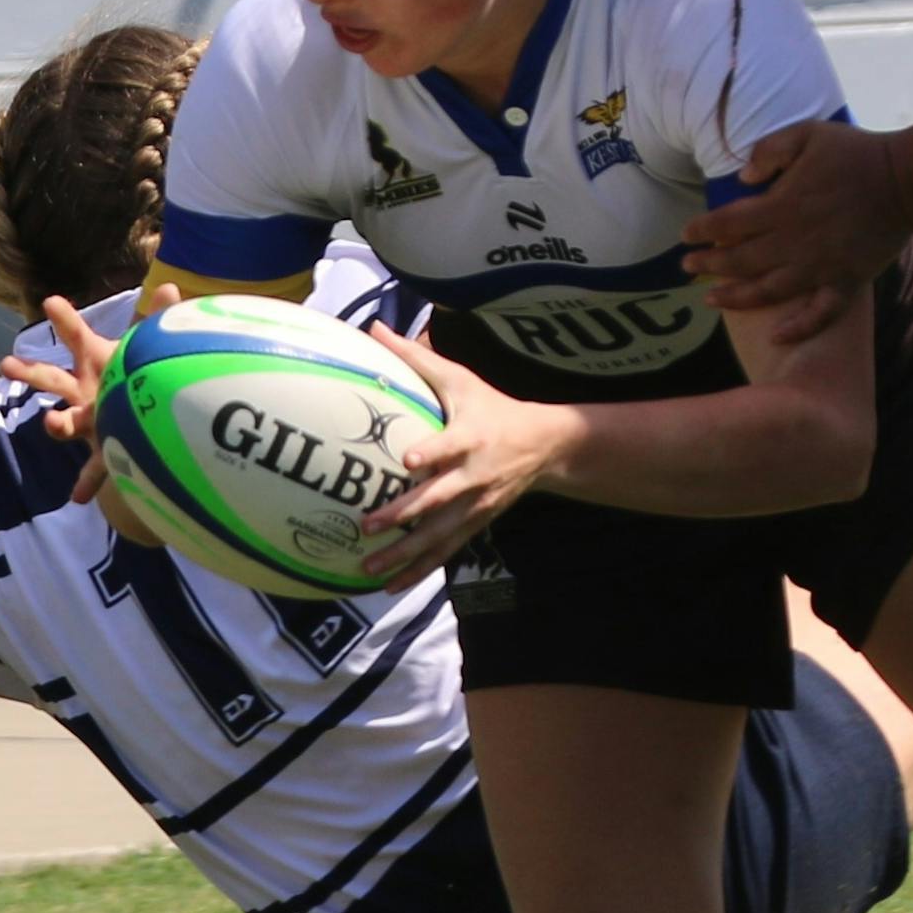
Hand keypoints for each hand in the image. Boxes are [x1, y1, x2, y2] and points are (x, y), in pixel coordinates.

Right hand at [0, 285, 175, 537]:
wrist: (145, 415)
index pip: (76, 336)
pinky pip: (94, 468)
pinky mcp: (104, 450)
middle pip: (52, 379)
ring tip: (51, 423)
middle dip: (30, 372)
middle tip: (6, 364)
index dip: (65, 320)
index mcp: (94, 362)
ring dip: (55, 422)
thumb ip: (158, 320)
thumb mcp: (149, 348)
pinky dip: (86, 481)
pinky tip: (77, 496)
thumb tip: (171, 286)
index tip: (51, 301)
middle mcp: (83, 390)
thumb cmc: (139, 375)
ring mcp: (88, 421)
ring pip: (64, 422)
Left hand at [352, 325, 574, 590]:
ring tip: (369, 567)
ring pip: (438, 535)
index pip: (450, 446)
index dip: (431, 452)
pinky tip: (390, 585)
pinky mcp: (475, 524)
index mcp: (470, 437)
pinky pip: (444, 552)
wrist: (543, 445)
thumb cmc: (492, 407)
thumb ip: (417, 358)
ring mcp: (475, 505)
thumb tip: (374, 327)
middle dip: (404, 515)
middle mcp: (473, 476)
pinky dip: (418, 570)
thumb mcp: (461, 379)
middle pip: (437, 500)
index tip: (409, 459)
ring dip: (404, 554)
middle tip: (368, 524)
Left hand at [679, 118, 908, 321]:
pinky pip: (820, 313)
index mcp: (782, 205)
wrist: (907, 180)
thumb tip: (742, 179)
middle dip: (709, 265)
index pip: (728, 223)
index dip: (703, 231)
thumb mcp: (808, 133)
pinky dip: (798, 327)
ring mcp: (821, 266)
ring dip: (736, 298)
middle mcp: (795, 241)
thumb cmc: (855, 153)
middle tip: (688, 269)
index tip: (686, 236)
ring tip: (712, 300)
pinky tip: (776, 336)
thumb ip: (770, 151)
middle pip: (740, 260)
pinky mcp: (846, 282)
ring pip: (769, 291)